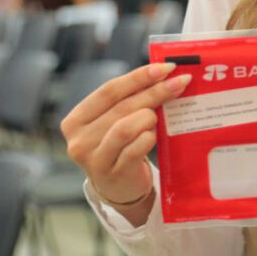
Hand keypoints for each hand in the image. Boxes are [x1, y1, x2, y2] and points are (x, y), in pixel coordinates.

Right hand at [61, 62, 189, 222]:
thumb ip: (129, 100)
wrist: (119, 188)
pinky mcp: (113, 174)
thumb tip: (164, 73)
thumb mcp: (115, 122)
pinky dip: (149, 137)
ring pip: (126, 127)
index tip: (165, 68)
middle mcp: (79, 139)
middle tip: (180, 82)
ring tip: (157, 118)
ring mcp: (94, 159)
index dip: (138, 77)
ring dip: (149, 117)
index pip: (108, 90)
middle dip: (155, 91)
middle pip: (121, 107)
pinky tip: (153, 136)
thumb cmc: (120, 146)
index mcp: (75, 120)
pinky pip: (137, 147)